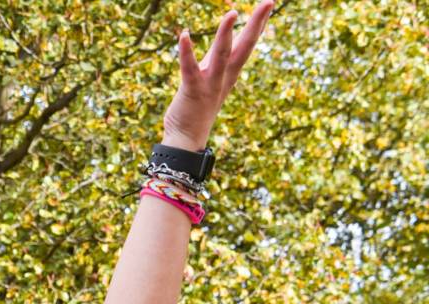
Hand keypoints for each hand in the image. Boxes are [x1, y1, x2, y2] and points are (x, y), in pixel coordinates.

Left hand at [162, 0, 273, 149]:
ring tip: (232, 13)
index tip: (268, 5)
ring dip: (226, 34)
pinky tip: (184, 34)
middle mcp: (224, 76)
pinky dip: (187, 51)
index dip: (258, 24)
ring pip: (221, 54)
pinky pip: (190, 68)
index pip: (248, 44)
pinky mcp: (193, 90)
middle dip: (256, 23)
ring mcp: (210, 83)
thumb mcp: (209, 80)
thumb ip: (214, 62)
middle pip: (245, 45)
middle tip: (269, 1)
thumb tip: (221, 44)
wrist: (186, 139)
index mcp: (229, 73)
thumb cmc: (196, 109)